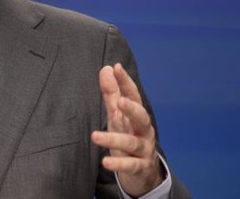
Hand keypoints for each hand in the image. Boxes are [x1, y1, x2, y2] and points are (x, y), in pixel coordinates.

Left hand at [91, 64, 162, 196]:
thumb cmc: (128, 136)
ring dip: (113, 139)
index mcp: (137, 116)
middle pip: (142, 118)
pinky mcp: (140, 167)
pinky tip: (105, 162)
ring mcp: (144, 150)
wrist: (144, 171)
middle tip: (121, 102)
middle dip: (133, 109)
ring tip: (94, 136)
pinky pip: (130, 165)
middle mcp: (143, 131)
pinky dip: (119, 164)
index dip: (126, 82)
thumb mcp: (118, 115)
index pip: (133, 96)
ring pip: (131, 143)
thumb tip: (107, 68)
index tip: (117, 68)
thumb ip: (112, 94)